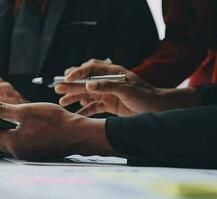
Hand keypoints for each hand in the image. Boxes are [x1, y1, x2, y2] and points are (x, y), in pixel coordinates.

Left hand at [0, 100, 114, 159]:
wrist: (77, 135)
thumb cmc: (54, 121)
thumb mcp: (26, 111)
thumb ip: (3, 110)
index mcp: (13, 141)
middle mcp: (17, 151)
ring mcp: (26, 154)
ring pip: (2, 145)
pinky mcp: (34, 153)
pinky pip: (13, 146)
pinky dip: (4, 139)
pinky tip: (5, 135)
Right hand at [55, 59, 200, 115]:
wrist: (159, 110)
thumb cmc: (146, 96)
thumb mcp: (127, 90)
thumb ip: (107, 86)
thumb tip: (88, 84)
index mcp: (113, 72)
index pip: (91, 68)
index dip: (78, 72)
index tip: (67, 78)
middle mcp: (108, 81)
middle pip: (86, 81)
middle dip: (71, 85)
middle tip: (57, 89)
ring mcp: (109, 93)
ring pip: (87, 94)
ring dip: (75, 98)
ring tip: (62, 102)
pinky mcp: (110, 104)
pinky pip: (94, 106)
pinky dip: (85, 110)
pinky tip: (76, 113)